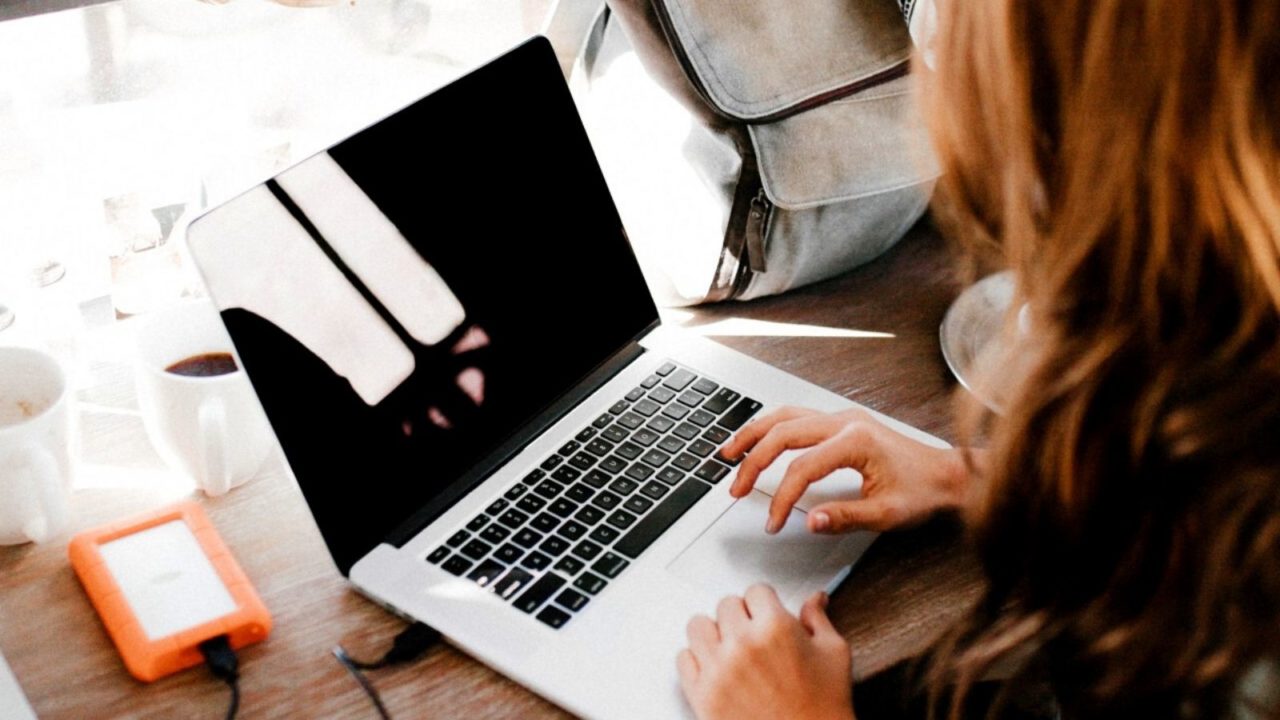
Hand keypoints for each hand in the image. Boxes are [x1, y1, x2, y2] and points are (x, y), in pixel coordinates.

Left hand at [677, 585, 854, 719]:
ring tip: (729, 648)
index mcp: (775, 628)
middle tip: (753, 635)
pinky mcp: (702, 694)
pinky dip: (696, 661)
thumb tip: (814, 598)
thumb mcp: (833, 654)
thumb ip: (818, 620)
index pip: (756, 591)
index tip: (766, 614)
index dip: (765, 603)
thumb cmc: (824, 706)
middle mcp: (743, 643)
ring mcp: (718, 669)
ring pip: (698, 626)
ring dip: (713, 633)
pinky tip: (716, 669)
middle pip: (726, 605)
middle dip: (741, 616)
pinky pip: (683, 659)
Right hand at [721, 406, 969, 534]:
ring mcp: (843, 418)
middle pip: (783, 433)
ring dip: (754, 434)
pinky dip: (771, 428)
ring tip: (729, 454)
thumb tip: (810, 521)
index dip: (781, 498)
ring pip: (785, 416)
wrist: (949, 475)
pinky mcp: (842, 422)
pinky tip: (758, 440)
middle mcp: (845, 422)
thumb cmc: (924, 491)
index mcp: (855, 441)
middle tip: (736, 489)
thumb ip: (846, 517)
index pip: (801, 468)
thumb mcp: (887, 514)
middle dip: (753, 462)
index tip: (773, 522)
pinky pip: (797, 417)